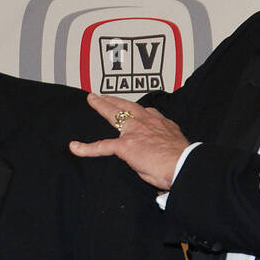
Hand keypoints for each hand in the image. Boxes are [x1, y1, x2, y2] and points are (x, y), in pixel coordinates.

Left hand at [69, 93, 188, 190]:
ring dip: (102, 106)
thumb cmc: (184, 161)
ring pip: (115, 114)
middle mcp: (148, 122)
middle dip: (115, 99)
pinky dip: (87, 148)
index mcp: (161, 123)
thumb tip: (161, 161)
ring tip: (92, 100)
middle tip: (104, 94)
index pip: (147, 113)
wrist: (183, 164)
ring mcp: (135, 132)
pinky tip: (76, 147)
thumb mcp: (177, 148)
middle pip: (128, 106)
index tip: (136, 110)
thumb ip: (165, 149)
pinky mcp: (125, 146)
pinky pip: (102, 146)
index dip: (139, 111)